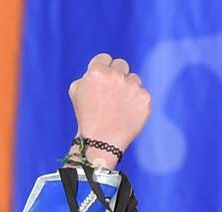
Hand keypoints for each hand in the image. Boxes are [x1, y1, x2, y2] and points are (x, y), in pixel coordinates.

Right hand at [67, 53, 150, 168]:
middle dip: (117, 76)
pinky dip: (135, 103)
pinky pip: (142, 94)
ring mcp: (132, 87)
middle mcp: (116, 76)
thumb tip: (100, 68)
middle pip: (121, 65)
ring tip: (117, 107)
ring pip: (134, 79)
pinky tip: (126, 114)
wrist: (100, 142)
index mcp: (97, 72)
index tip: (102, 81)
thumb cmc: (86, 117)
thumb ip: (88, 75)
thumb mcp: (76, 92)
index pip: (104, 59)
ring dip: (127, 89)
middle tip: (111, 94)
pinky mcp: (145, 98)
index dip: (102, 69)